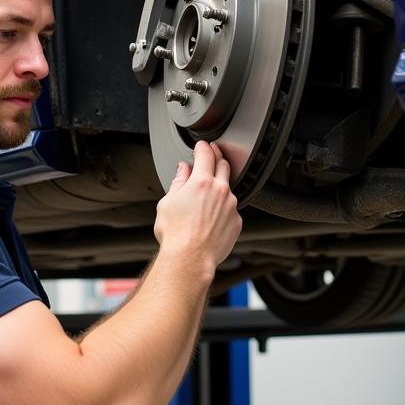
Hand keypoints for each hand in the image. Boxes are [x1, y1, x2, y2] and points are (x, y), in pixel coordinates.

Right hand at [153, 140, 241, 279]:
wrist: (190, 258)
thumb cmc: (176, 234)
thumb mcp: (167, 202)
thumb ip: (178, 182)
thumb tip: (182, 170)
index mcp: (201, 182)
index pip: (205, 154)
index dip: (203, 147)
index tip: (201, 146)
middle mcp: (220, 190)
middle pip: (223, 164)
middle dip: (217, 157)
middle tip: (211, 156)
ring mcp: (231, 206)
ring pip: (228, 188)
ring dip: (220, 185)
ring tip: (208, 192)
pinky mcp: (236, 221)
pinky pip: (231, 209)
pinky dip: (223, 207)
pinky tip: (212, 216)